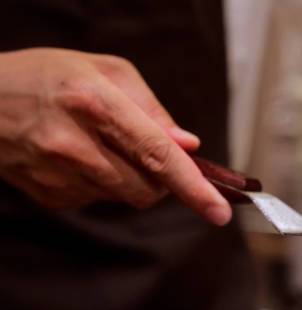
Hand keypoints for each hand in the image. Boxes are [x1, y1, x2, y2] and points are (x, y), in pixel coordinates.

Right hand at [0, 48, 230, 224]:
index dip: (193, 186)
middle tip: (150, 153)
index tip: (218, 211)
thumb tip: (188, 146)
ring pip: (126, 196)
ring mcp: (59, 177)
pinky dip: (105, 182)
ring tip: (102, 144)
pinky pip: (99, 199)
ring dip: (132, 177)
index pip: (157, 155)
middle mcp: (75, 145)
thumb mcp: (105, 71)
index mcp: (95, 104)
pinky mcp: (50, 197)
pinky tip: (80, 156)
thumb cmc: (48, 76)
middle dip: (163, 179)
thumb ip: (153, 110)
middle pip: (147, 187)